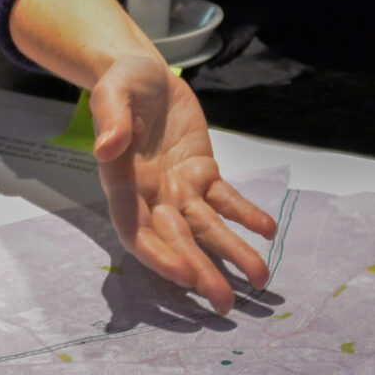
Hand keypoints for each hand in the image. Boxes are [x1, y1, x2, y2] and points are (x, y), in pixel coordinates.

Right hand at [86, 52, 277, 313]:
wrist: (143, 72)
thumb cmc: (122, 83)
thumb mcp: (111, 91)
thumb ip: (111, 119)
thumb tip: (106, 148)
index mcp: (122, 182)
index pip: (136, 230)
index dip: (159, 255)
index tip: (184, 274)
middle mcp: (150, 195)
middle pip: (176, 239)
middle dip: (200, 271)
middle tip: (225, 302)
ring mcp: (178, 187)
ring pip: (207, 227)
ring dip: (232, 252)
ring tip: (261, 277)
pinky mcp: (202, 172)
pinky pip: (226, 199)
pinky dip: (246, 214)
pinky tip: (268, 229)